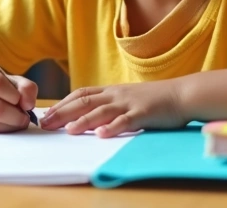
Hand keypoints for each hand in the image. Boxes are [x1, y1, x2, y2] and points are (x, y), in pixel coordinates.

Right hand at [0, 68, 37, 132]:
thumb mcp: (10, 79)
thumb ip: (26, 88)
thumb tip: (28, 105)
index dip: (13, 95)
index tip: (21, 100)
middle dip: (16, 117)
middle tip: (25, 118)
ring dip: (10, 126)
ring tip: (16, 121)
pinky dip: (1, 131)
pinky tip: (5, 124)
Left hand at [40, 80, 186, 137]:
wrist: (181, 94)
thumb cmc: (154, 99)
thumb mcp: (127, 98)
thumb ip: (110, 104)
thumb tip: (89, 117)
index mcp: (111, 91)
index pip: (81, 94)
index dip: (62, 103)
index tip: (46, 114)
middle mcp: (116, 94)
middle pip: (84, 102)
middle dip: (63, 113)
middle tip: (45, 124)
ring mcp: (129, 103)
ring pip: (102, 111)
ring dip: (83, 121)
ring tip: (68, 130)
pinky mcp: (143, 113)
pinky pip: (126, 121)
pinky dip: (113, 127)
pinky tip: (101, 134)